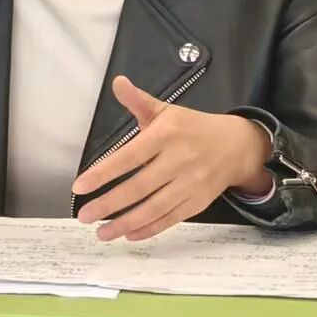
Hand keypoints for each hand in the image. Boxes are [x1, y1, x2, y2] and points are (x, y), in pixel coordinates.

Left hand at [72, 76, 273, 241]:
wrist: (236, 145)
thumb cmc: (192, 127)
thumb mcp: (166, 110)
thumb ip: (138, 101)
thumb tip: (118, 82)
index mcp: (167, 134)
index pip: (129, 156)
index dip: (103, 173)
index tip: (80, 187)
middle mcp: (179, 159)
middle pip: (139, 187)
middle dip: (108, 204)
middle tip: (84, 216)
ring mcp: (191, 183)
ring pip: (153, 208)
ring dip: (125, 223)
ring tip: (101, 233)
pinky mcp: (199, 201)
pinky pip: (170, 219)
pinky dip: (149, 229)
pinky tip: (129, 234)